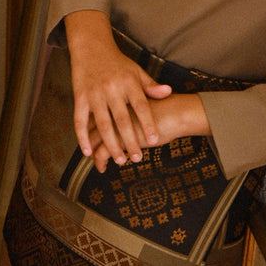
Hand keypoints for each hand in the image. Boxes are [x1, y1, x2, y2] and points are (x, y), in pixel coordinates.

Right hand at [66, 11, 171, 166]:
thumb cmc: (117, 63)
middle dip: (129, 140)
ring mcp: (94, 93)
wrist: (91, 47)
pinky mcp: (80, 97)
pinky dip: (82, 137)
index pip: (140, 105)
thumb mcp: (136, 71)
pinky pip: (79, 120)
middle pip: (121, 119)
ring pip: (102, 123)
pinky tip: (88, 152)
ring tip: (120, 160)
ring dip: (110, 143)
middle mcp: (111, 88)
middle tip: (137, 158)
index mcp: (128, 82)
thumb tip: (168, 92)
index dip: (147, 123)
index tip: (154, 139)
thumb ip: (150, 85)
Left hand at [88, 93, 211, 171]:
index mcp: (114, 98)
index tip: (91, 139)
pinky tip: (102, 167)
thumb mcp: (145, 100)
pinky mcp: (119, 137)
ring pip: (94, 140)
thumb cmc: (164, 107)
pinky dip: (99, 160)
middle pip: (91, 126)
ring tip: (98, 164)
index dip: (90, 127)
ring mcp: (113, 123)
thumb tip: (125, 122)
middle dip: (89, 142)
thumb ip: (133, 108)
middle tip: (89, 153)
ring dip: (93, 153)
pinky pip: (102, 151)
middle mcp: (109, 109)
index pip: (95, 112)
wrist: (176, 111)